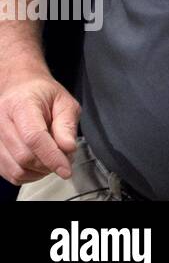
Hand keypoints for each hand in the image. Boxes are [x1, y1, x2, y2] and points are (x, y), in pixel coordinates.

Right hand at [0, 66, 79, 184]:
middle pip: (24, 156)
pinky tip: (39, 163)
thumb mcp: (64, 101)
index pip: (34, 137)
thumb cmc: (42, 94)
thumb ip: (67, 124)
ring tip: (52, 159)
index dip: (52, 157)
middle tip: (65, 159)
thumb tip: (68, 149)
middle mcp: (1, 121)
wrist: (19, 88)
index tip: (66, 169)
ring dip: (38, 172)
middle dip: (48, 164)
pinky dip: (27, 174)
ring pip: (15, 169)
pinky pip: (8, 173)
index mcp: (21, 104)